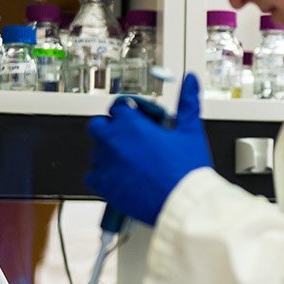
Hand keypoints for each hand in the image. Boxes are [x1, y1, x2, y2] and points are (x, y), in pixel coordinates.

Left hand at [86, 74, 212, 224]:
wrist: (183, 203)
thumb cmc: (187, 170)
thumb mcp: (191, 131)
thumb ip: (188, 102)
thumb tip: (190, 81)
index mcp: (131, 125)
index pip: (119, 107)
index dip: (132, 112)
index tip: (142, 120)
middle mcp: (113, 141)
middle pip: (99, 125)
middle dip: (113, 129)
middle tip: (134, 139)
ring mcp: (105, 164)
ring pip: (97, 150)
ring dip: (111, 152)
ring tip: (134, 161)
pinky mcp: (103, 185)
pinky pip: (92, 175)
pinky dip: (103, 175)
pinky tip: (122, 177)